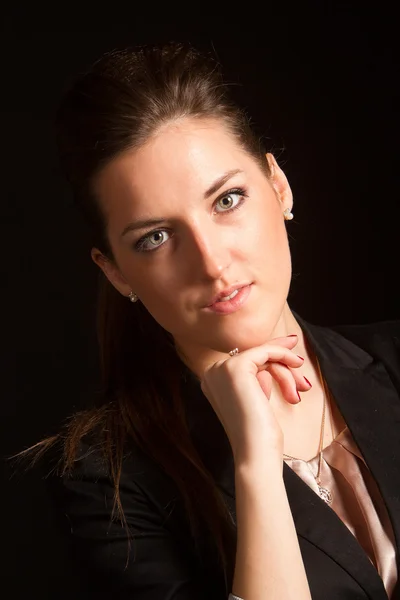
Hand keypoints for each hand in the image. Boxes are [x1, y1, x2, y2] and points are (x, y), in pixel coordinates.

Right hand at [200, 335, 309, 465]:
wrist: (255, 452)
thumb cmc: (258, 434)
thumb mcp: (256, 399)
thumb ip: (258, 379)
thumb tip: (275, 360)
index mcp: (212, 381)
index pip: (245, 361)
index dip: (269, 355)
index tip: (290, 353)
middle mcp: (212, 372)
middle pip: (254, 357)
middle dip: (280, 362)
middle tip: (300, 362)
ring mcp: (221, 368)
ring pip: (262, 355)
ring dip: (285, 371)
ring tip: (298, 390)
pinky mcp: (236, 367)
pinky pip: (265, 351)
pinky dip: (283, 355)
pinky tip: (297, 363)